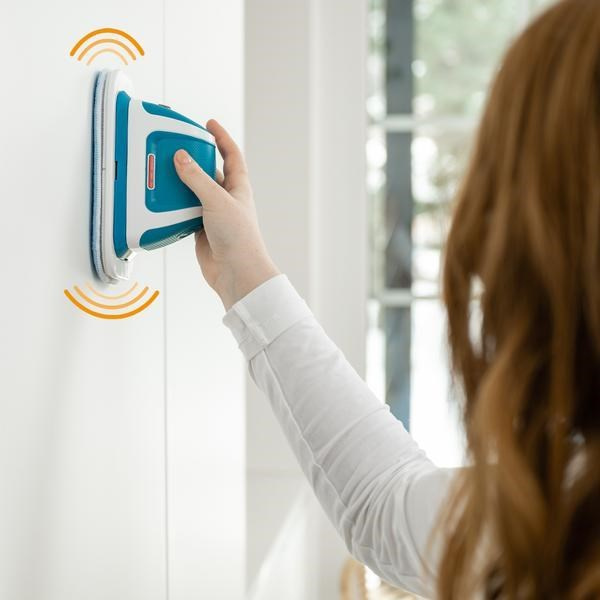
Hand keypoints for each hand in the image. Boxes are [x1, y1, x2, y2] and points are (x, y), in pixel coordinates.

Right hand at [173, 119, 279, 310]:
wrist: (236, 272)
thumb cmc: (239, 238)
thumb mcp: (217, 200)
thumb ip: (197, 178)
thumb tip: (182, 157)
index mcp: (238, 187)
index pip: (231, 155)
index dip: (221, 137)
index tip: (209, 124)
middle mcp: (227, 199)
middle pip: (209, 171)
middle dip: (195, 159)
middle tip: (177, 147)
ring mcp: (214, 214)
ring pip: (194, 192)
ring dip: (180, 184)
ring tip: (164, 173)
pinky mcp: (201, 230)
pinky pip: (184, 211)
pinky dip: (173, 206)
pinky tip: (163, 201)